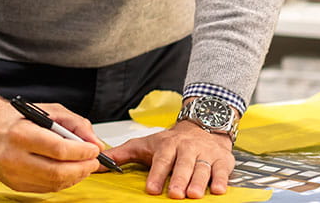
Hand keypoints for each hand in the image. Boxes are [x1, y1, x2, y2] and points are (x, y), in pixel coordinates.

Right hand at [0, 90, 104, 192]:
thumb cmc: (14, 118)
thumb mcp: (46, 110)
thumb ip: (74, 123)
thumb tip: (94, 142)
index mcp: (20, 134)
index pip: (59, 149)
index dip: (82, 152)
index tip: (93, 149)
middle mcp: (13, 157)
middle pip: (58, 172)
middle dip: (82, 168)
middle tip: (93, 161)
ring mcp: (13, 175)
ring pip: (54, 184)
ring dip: (75, 176)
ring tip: (82, 165)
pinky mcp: (14, 185)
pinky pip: (46, 188)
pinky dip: (62, 181)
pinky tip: (67, 171)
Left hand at [105, 120, 234, 198]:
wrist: (202, 125)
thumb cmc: (171, 140)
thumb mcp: (144, 144)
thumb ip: (121, 154)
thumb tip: (98, 162)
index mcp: (167, 145)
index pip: (161, 161)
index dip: (156, 175)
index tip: (152, 189)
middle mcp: (186, 149)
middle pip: (182, 165)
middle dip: (179, 179)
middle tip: (175, 193)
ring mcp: (205, 154)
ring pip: (201, 168)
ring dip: (198, 182)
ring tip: (194, 195)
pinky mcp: (222, 160)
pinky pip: (222, 171)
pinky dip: (221, 180)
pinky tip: (219, 190)